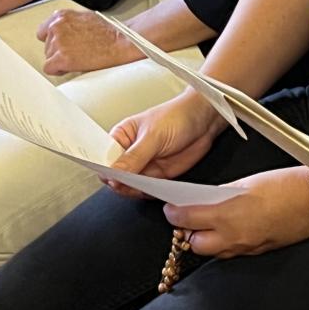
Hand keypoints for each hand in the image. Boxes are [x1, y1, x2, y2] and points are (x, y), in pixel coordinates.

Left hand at [36, 9, 140, 75]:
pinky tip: (71, 66)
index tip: (60, 45)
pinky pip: (49, 69)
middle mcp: (57, 27)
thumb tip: (64, 32)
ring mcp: (59, 43)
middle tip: (75, 52)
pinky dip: (59, 70)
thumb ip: (69, 23)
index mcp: (62, 16)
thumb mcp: (85, 17)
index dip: (53, 41)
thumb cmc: (108, 32)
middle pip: (47, 46)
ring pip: (48, 58)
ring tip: (78, 57)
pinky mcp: (62, 58)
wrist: (119, 42)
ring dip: (60, 60)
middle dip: (59, 51)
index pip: (43, 32)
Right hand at [105, 92, 223, 190]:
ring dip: (136, 190)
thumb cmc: (178, 116)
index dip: (104, 169)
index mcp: (121, 137)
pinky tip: (157, 188)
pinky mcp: (158, 176)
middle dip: (121, 183)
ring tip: (147, 184)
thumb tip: (114, 174)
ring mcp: (144, 166)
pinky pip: (148, 190)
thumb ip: (134, 156)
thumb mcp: (153, 135)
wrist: (205, 120)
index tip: (111, 177)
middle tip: (132, 183)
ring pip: (130, 187)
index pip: (103, 158)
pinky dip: (150, 193)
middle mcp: (129, 153)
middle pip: (115, 177)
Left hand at [163, 167, 308, 257]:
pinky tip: (232, 228)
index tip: (170, 207)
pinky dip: (226, 242)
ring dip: (207, 239)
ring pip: (213, 252)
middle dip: (188, 232)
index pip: (187, 220)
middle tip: (190, 216)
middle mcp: (234, 236)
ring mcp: (247, 247)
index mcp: (228, 214)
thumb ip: (222, 194)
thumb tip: (206, 199)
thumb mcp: (248, 182)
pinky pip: (233, 252)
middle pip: (195, 244)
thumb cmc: (285, 184)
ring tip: (211, 222)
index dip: (174, 213)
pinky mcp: (259, 252)